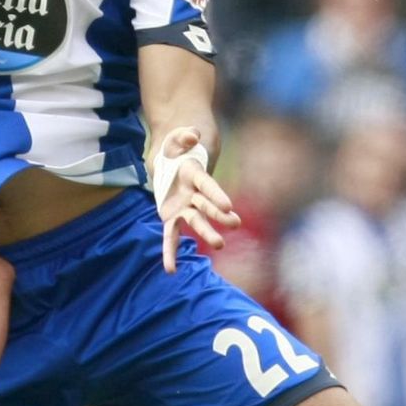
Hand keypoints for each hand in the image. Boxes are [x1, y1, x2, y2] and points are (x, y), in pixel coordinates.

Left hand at [156, 128, 238, 273]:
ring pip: (196, 222)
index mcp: (196, 175)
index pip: (208, 186)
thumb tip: (191, 135)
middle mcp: (194, 194)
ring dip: (207, 233)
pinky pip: (171, 236)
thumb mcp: (177, 137)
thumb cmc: (176, 147)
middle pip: (207, 206)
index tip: (228, 206)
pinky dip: (170, 252)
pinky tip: (171, 270)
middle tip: (235, 222)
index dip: (217, 195)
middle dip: (219, 215)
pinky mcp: (172, 216)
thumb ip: (184, 136)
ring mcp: (184, 207)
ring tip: (220, 244)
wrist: (170, 159)